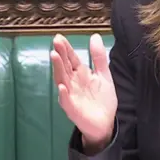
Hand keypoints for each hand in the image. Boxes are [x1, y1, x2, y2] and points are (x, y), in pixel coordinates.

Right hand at [51, 33, 116, 147]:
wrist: (105, 122)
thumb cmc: (102, 98)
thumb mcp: (103, 74)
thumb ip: (98, 57)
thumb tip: (94, 36)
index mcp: (80, 74)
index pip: (71, 59)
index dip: (66, 48)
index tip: (59, 37)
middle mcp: (73, 83)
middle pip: (65, 66)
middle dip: (60, 54)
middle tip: (56, 42)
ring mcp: (71, 95)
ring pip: (62, 80)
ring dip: (58, 69)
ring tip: (55, 56)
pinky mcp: (73, 109)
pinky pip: (66, 101)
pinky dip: (63, 94)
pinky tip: (61, 87)